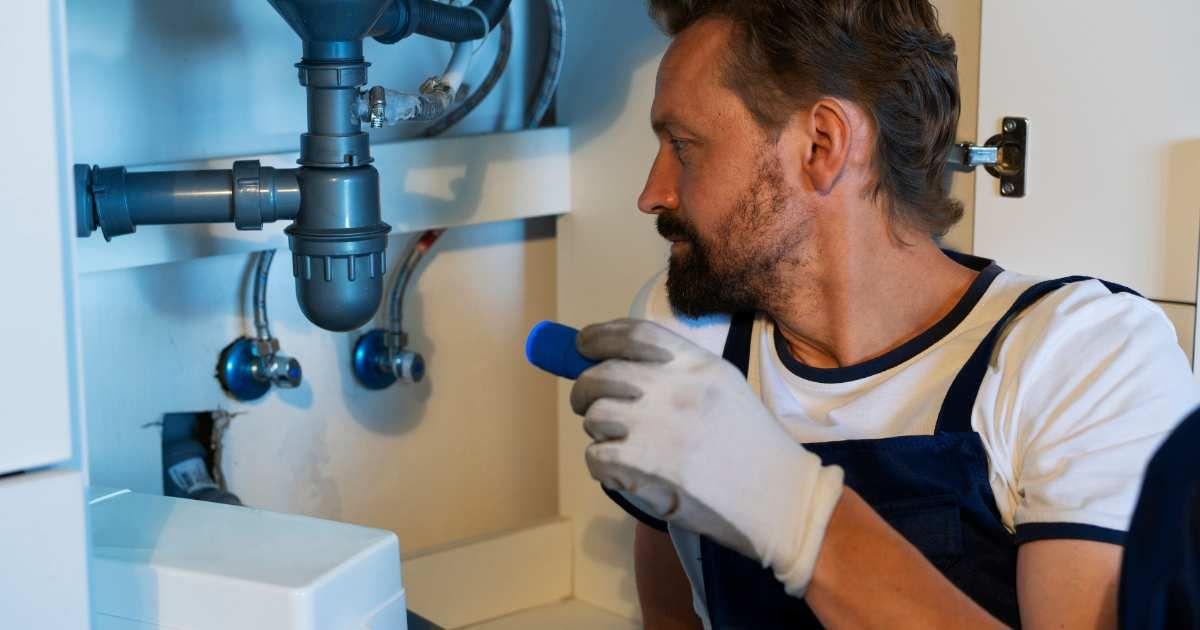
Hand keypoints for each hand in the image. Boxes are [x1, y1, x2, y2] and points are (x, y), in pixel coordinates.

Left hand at [571, 318, 843, 594]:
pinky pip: (597, 455)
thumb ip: (679, 373)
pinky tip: (621, 471)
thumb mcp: (724, 388)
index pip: (633, 334)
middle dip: (583, 390)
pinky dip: (601, 464)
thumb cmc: (752, 446)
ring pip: (595, 416)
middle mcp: (674, 388)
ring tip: (618, 443)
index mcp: (696, 365)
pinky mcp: (645, 464)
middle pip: (602, 374)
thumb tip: (619, 366)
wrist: (779, 499)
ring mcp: (658, 425)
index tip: (581, 345)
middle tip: (585, 405)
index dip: (598, 337)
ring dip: (598, 430)